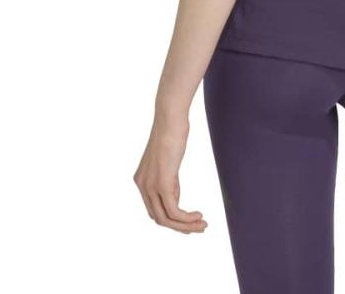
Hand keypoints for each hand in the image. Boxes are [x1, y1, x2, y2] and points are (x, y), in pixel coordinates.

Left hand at [133, 114, 207, 233]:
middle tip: (199, 227)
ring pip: (166, 220)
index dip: (172, 220)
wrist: (170, 117)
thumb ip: (168, 178)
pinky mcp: (162, 184)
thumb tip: (174, 194)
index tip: (190, 221)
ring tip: (203, 225)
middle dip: (180, 227)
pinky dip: (187, 219)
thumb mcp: (168, 160)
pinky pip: (174, 212)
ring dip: (186, 226)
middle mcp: (142, 185)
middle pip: (159, 218)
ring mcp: (150, 186)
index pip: (154, 210)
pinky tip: (199, 216)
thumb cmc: (173, 131)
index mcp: (142, 180)